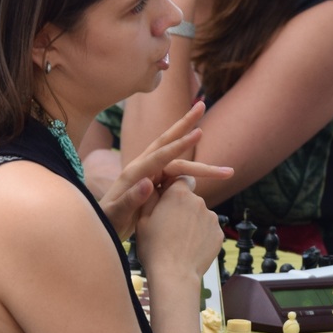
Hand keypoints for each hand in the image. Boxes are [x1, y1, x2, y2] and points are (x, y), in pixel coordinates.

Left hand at [100, 102, 233, 239]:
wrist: (104, 228)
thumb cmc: (108, 222)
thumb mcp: (116, 214)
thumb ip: (130, 199)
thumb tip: (149, 183)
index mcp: (135, 172)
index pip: (161, 154)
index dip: (180, 144)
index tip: (198, 132)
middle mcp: (144, 167)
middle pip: (168, 142)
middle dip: (186, 124)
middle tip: (202, 104)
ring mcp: (151, 173)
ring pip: (179, 162)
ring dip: (202, 164)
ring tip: (228, 171)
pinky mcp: (156, 182)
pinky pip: (178, 176)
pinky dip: (194, 176)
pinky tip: (208, 180)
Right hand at [133, 172, 224, 296]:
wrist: (174, 275)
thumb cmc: (154, 248)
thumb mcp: (142, 220)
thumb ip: (150, 197)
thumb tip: (154, 183)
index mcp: (178, 194)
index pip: (181, 180)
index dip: (174, 190)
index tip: (167, 202)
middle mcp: (198, 201)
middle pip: (190, 199)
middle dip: (182, 208)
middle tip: (170, 226)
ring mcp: (211, 217)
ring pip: (200, 215)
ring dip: (192, 222)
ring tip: (180, 241)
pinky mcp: (219, 233)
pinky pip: (208, 229)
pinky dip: (201, 235)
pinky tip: (190, 247)